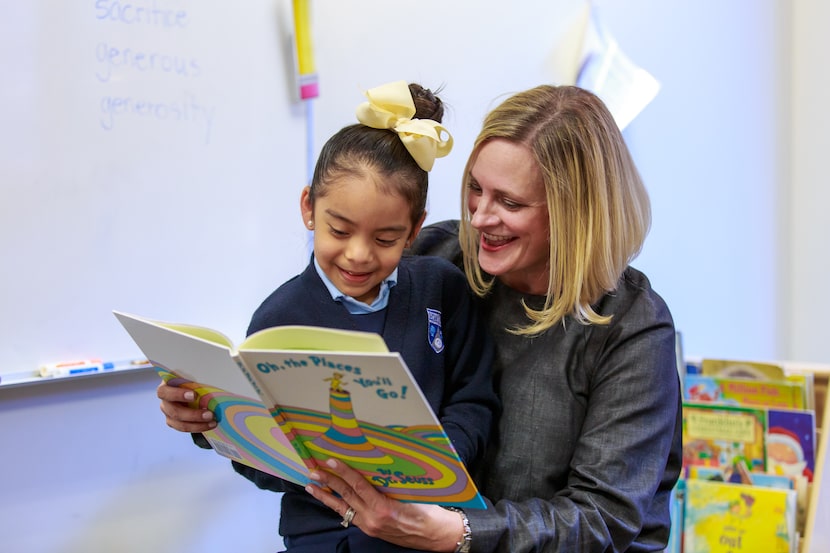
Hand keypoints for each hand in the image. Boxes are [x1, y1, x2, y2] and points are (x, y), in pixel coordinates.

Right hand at [156, 381, 215, 432]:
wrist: (190, 388)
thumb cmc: (190, 380)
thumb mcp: (191, 378)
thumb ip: (195, 382)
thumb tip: (212, 382)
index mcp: (165, 387)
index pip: (164, 392)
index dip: (177, 394)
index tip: (194, 395)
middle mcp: (164, 401)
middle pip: (174, 411)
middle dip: (193, 415)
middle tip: (209, 414)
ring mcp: (168, 413)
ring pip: (179, 423)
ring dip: (197, 425)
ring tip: (212, 422)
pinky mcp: (174, 422)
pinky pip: (185, 428)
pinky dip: (198, 427)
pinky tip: (210, 424)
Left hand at [305, 458, 462, 552]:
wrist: (435, 534)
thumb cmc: (427, 511)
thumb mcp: (410, 492)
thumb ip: (390, 481)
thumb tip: (375, 463)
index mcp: (383, 508)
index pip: (358, 486)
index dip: (343, 472)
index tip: (331, 461)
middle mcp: (372, 519)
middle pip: (346, 496)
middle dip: (328, 482)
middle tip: (314, 470)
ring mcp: (369, 526)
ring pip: (342, 508)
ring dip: (326, 496)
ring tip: (311, 486)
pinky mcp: (369, 530)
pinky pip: (349, 515)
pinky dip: (337, 506)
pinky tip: (329, 499)